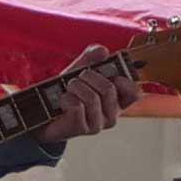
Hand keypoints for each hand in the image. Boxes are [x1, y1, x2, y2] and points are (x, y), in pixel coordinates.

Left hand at [27, 43, 145, 146]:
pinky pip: (77, 107)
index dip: (125, 81)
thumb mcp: (80, 71)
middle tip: (78, 79)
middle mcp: (111, 115)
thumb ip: (91, 58)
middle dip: (89, 77)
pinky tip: (63, 103)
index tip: (111, 75)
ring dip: (75, 87)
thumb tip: (102, 50)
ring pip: (92, 98)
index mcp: (117, 101)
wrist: (45, 111)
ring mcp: (98, 124)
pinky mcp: (82, 129)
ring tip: (68, 90)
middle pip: (109, 89)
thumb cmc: (68, 92)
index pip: (135, 93)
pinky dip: (66, 99)